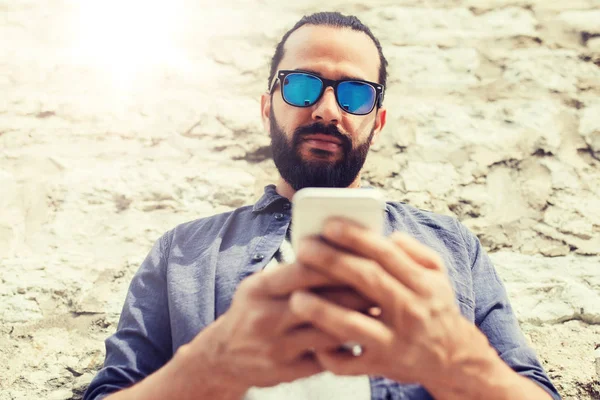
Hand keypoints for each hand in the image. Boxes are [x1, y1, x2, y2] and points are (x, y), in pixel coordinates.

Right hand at [182, 260, 372, 392]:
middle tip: (382, 284)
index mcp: (259, 289)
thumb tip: (333, 253)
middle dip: (354, 292)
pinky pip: (325, 359)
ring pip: (326, 333)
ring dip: (356, 321)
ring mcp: (276, 347)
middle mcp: (266, 317)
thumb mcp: (259, 286)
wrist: (222, 357)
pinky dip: (346, 349)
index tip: (361, 255)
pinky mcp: (286, 372)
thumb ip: (290, 274)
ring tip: (379, 310)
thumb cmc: (250, 312)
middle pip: (319, 301)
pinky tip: (363, 338)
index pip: (302, 270)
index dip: (335, 262)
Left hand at [291, 218, 493, 388]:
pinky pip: (349, 362)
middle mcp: (410, 311)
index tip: (329, 224)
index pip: (387, 254)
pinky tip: (310, 339)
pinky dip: (328, 353)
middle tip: (303, 247)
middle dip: (331, 261)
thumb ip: (415, 252)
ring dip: (321, 311)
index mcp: (423, 284)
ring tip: (295, 296)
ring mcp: (395, 342)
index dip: (357, 237)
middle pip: (367, 281)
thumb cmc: (435, 309)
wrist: (454, 359)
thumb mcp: (438, 276)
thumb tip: (389, 236)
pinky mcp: (382, 367)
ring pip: (353, 325)